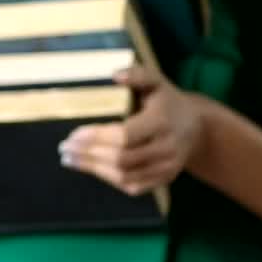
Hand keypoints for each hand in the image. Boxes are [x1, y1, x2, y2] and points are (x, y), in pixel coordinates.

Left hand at [58, 65, 205, 196]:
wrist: (197, 129)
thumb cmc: (167, 102)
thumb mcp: (157, 82)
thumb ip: (138, 75)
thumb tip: (115, 75)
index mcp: (163, 122)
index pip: (126, 136)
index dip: (97, 137)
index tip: (73, 134)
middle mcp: (167, 148)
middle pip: (121, 159)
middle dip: (88, 154)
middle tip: (64, 148)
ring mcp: (166, 168)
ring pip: (124, 176)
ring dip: (93, 168)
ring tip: (70, 159)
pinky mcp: (163, 180)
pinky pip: (131, 186)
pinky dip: (107, 178)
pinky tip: (90, 167)